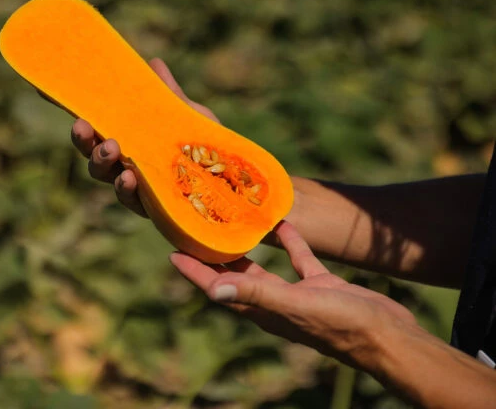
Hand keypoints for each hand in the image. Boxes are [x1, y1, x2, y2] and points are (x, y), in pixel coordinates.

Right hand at [63, 57, 218, 216]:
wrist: (236, 181)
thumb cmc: (206, 147)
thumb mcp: (188, 116)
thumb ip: (169, 94)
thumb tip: (154, 62)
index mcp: (128, 140)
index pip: (95, 128)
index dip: (75, 114)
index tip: (50, 93)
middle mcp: (126, 165)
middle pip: (93, 155)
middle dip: (83, 141)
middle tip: (82, 126)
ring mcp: (139, 188)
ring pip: (107, 177)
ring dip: (101, 163)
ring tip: (110, 148)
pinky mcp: (154, 209)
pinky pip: (134, 201)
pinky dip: (128, 189)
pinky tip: (130, 177)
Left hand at [170, 221, 417, 369]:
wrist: (386, 336)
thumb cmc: (340, 325)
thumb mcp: (295, 306)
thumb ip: (255, 295)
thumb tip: (212, 291)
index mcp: (262, 310)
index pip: (218, 288)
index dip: (194, 272)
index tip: (172, 253)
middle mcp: (274, 303)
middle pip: (234, 277)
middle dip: (215, 257)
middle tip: (198, 230)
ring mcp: (296, 294)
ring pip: (264, 267)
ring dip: (249, 248)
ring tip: (234, 223)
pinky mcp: (319, 284)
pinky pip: (298, 259)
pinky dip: (290, 242)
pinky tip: (283, 223)